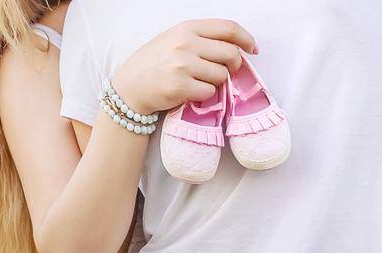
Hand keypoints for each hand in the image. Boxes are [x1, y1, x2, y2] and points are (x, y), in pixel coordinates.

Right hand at [111, 19, 258, 115]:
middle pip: (230, 53)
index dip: (246, 38)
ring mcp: (183, 65)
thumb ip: (201, 39)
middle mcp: (185, 44)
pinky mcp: (180, 87)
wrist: (129, 87)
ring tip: (198, 82)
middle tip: (226, 72)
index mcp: (186, 28)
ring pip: (221, 75)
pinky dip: (204, 96)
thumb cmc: (153, 63)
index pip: (228, 28)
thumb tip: (236, 47)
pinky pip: (209, 92)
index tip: (252, 48)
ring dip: (215, 82)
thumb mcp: (173, 39)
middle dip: (234, 65)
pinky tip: (190, 92)